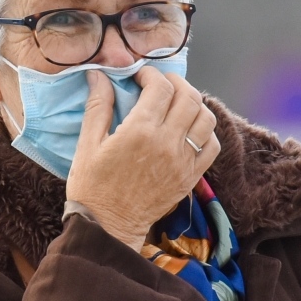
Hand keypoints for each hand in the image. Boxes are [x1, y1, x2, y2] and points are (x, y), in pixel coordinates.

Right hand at [65, 68, 219, 248]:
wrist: (108, 226)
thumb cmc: (93, 186)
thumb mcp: (88, 144)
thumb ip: (98, 106)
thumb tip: (99, 75)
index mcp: (140, 131)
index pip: (161, 87)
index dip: (152, 74)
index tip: (141, 76)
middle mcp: (167, 143)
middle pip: (189, 97)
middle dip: (176, 83)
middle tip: (161, 84)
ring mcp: (183, 161)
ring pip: (206, 118)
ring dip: (194, 104)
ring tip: (177, 104)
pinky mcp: (191, 176)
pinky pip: (212, 145)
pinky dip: (205, 131)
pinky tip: (189, 129)